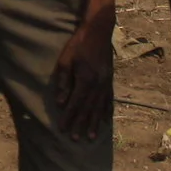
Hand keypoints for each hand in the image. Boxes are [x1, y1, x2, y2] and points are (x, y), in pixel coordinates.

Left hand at [50, 13, 116, 140]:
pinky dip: (106, 112)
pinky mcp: (110, 80)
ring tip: (90, 136)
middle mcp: (97, 84)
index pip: (75, 104)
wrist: (98, 31)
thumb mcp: (65, 61)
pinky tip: (104, 121)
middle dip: (81, 125)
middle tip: (76, 139)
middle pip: (88, 109)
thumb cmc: (78, 44)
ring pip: (99, 107)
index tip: (63, 129)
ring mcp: (105, 83)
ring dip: (94, 123)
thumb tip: (60, 103)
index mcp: (85, 80)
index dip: (68, 117)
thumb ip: (63, 82)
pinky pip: (109, 100)